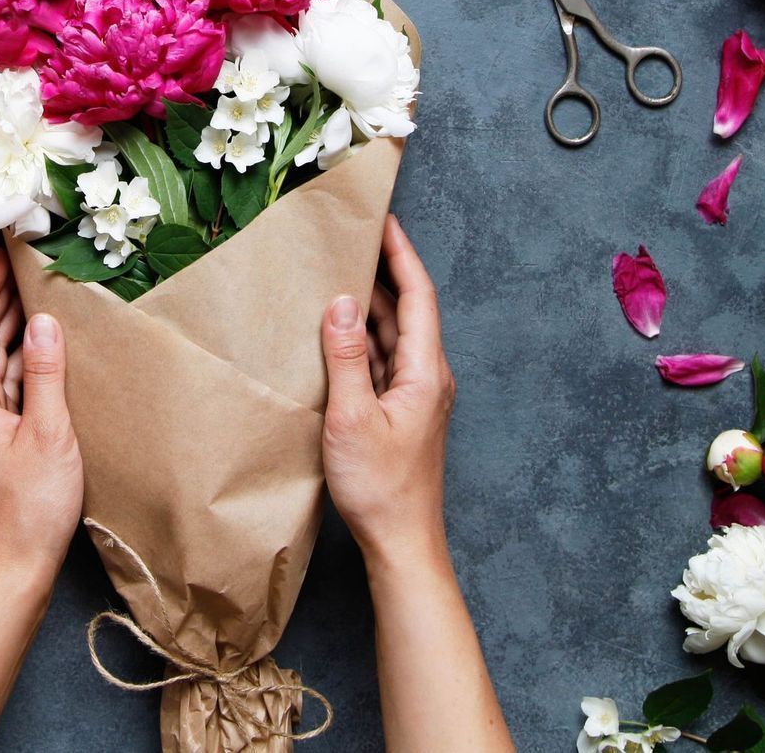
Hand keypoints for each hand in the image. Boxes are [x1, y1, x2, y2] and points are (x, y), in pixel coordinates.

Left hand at [0, 248, 83, 590]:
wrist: (17, 565)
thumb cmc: (31, 507)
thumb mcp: (48, 434)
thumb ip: (47, 374)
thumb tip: (46, 321)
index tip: (2, 251)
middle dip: (0, 295)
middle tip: (26, 258)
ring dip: (14, 322)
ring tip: (40, 287)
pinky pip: (7, 380)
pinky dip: (25, 356)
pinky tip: (47, 342)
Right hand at [320, 215, 455, 567]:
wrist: (401, 544)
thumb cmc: (381, 488)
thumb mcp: (351, 417)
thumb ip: (345, 356)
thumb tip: (340, 303)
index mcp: (427, 372)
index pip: (419, 296)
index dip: (402, 255)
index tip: (384, 221)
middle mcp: (428, 378)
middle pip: (408, 311)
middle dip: (383, 273)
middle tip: (353, 240)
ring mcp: (415, 396)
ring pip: (394, 337)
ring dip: (369, 307)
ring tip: (338, 276)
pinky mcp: (400, 413)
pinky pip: (383, 362)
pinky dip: (362, 340)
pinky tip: (336, 334)